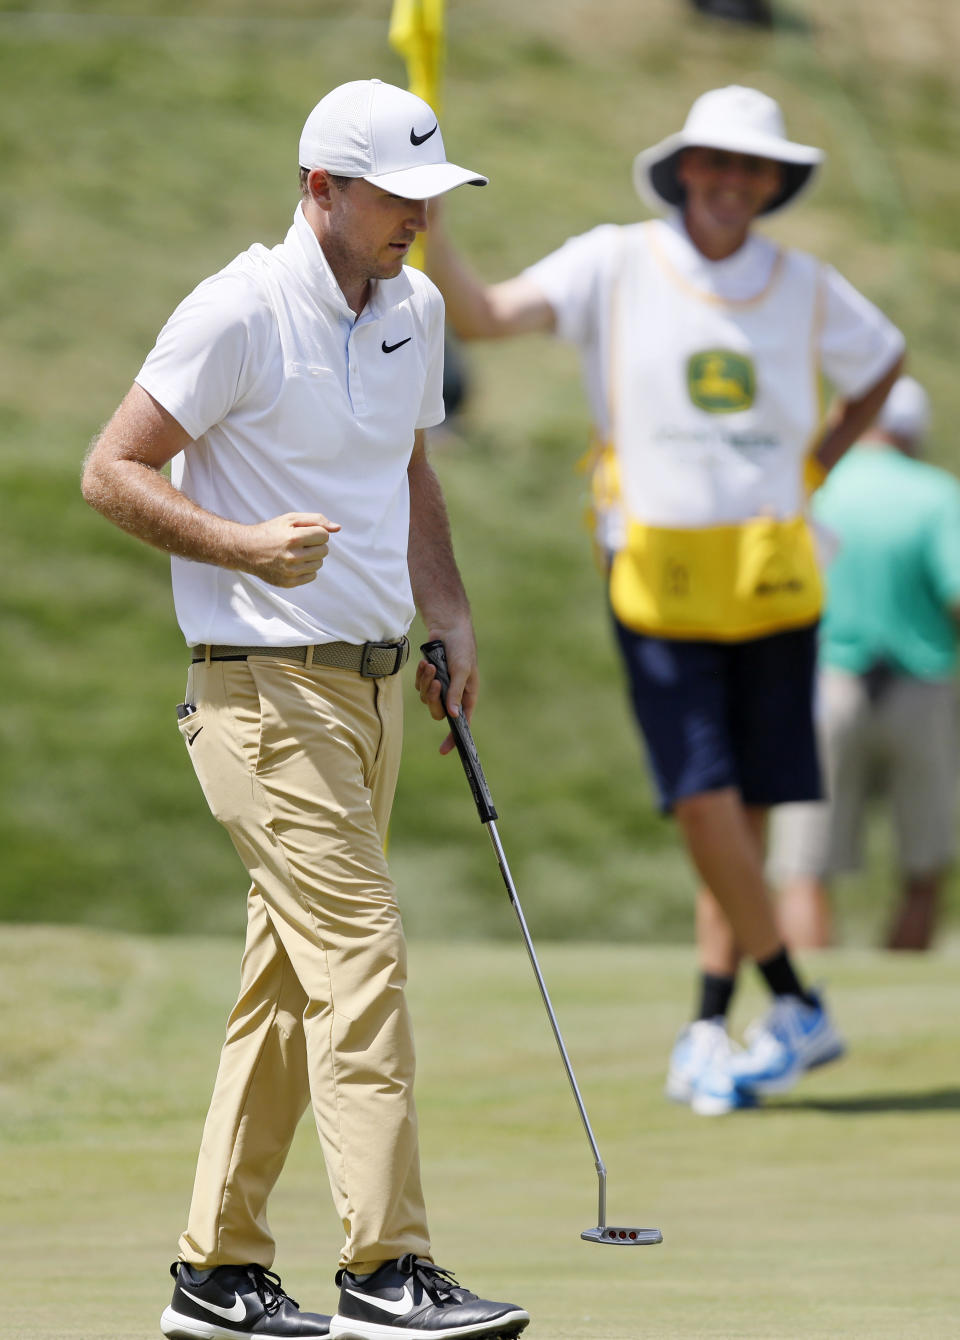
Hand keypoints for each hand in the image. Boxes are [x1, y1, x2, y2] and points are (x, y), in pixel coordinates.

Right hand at [238, 513, 340, 587]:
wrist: (246, 550)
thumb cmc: (271, 531)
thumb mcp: (290, 519)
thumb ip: (316, 520)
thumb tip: (337, 528)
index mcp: (294, 538)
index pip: (324, 536)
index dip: (316, 532)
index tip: (304, 533)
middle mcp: (293, 556)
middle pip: (324, 550)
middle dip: (315, 545)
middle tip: (300, 543)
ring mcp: (290, 572)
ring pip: (319, 564)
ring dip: (312, 557)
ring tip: (296, 552)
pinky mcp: (288, 583)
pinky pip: (312, 576)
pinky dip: (306, 569)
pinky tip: (293, 563)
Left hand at [415, 620, 477, 755]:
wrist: (447, 627)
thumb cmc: (461, 647)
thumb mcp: (462, 669)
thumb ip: (456, 692)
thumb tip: (453, 716)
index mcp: (467, 696)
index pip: (462, 724)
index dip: (454, 739)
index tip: (444, 750)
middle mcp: (454, 695)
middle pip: (438, 712)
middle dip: (434, 698)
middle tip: (435, 682)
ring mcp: (441, 687)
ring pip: (426, 699)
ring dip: (426, 683)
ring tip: (431, 666)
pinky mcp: (429, 678)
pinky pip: (419, 686)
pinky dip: (421, 676)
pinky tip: (426, 662)